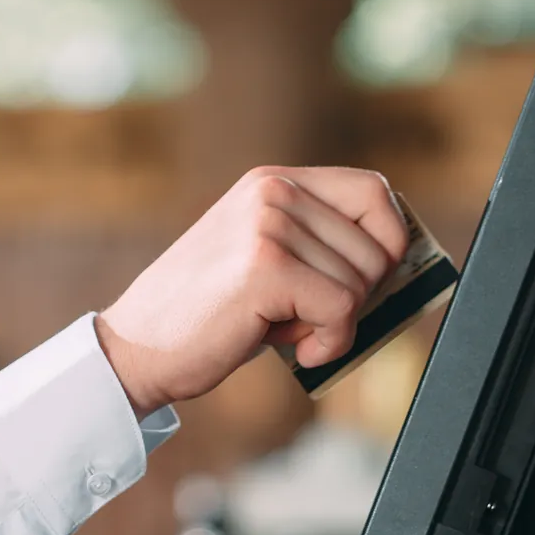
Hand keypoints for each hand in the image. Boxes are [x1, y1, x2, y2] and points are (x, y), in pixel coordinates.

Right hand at [96, 167, 408, 417]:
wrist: (136, 348)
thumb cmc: (205, 316)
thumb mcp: (263, 260)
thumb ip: (317, 248)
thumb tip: (398, 264)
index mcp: (272, 183)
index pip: (373, 191)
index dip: (390, 241)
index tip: (376, 280)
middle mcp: (272, 192)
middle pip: (377, 245)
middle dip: (357, 297)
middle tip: (307, 319)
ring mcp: (267, 225)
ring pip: (361, 283)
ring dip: (334, 324)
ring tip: (284, 331)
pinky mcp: (265, 267)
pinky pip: (342, 310)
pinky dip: (330, 344)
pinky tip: (297, 352)